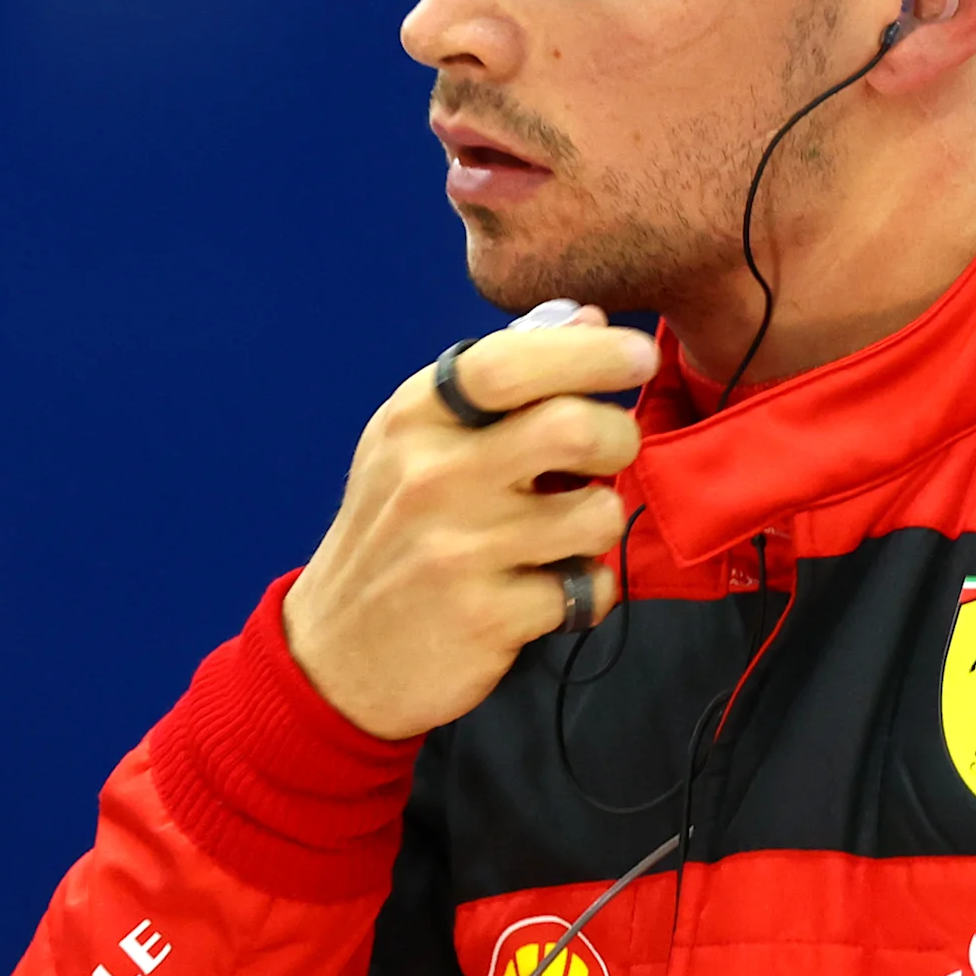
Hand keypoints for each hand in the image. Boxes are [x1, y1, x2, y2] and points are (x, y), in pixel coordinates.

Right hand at [282, 309, 658, 740]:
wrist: (336, 656)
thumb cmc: (394, 533)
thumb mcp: (418, 443)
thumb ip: (501, 379)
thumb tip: (586, 318)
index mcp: (416, 418)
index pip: (510, 361)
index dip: (591, 353)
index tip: (638, 355)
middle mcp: (432, 477)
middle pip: (572, 428)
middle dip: (619, 438)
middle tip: (605, 459)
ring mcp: (457, 550)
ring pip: (595, 514)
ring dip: (599, 525)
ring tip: (563, 535)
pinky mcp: (485, 617)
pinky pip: (587, 589)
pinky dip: (586, 592)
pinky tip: (548, 591)